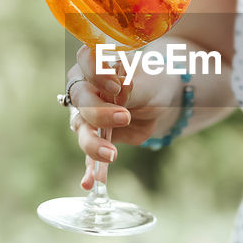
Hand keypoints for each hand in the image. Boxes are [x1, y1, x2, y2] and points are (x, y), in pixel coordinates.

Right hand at [65, 44, 180, 189]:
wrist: (160, 100)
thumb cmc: (150, 82)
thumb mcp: (147, 80)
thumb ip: (132, 86)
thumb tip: (122, 88)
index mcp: (96, 63)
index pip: (86, 60)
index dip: (97, 73)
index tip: (116, 86)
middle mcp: (85, 88)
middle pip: (81, 99)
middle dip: (100, 111)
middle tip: (125, 117)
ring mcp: (86, 115)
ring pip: (82, 129)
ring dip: (93, 143)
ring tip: (110, 154)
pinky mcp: (95, 138)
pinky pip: (89, 154)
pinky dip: (90, 169)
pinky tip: (90, 183)